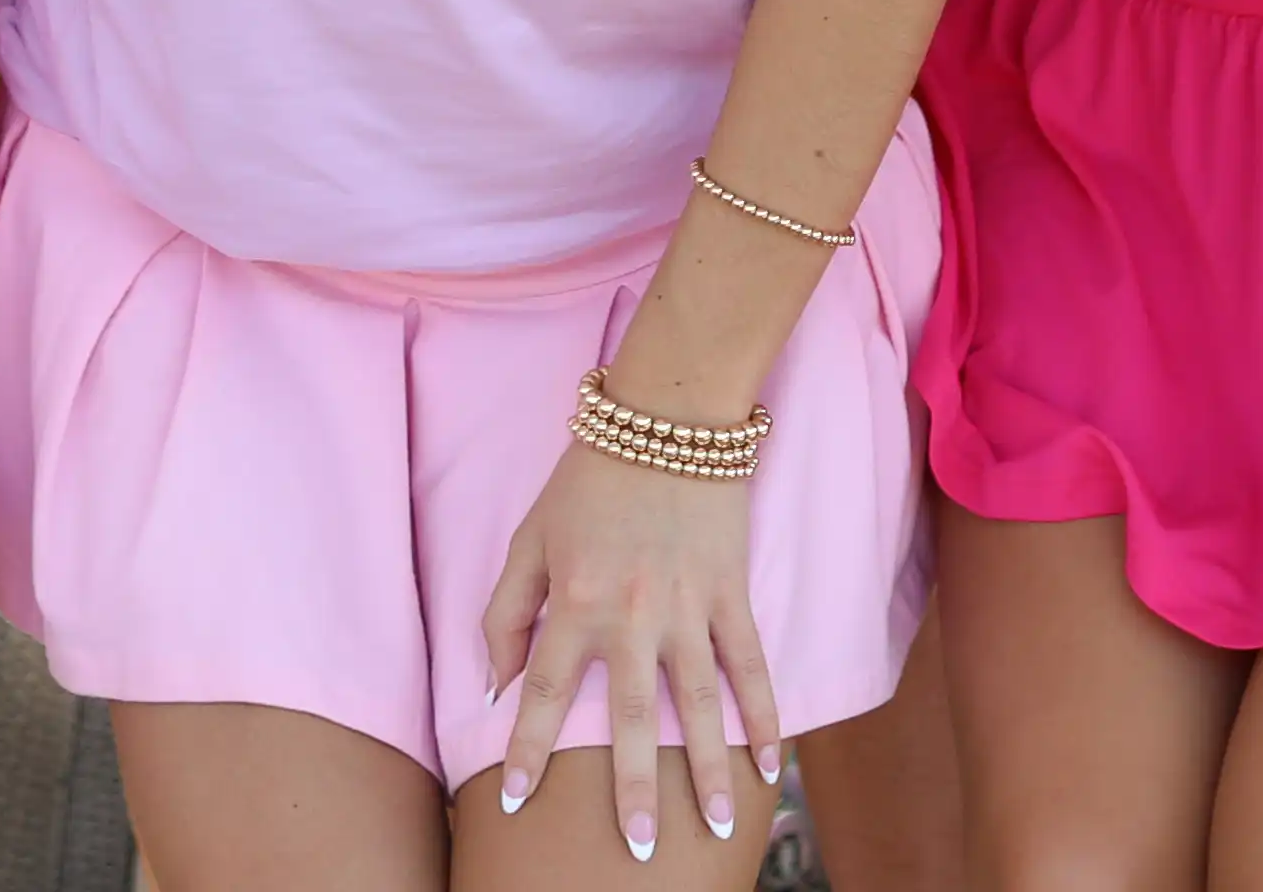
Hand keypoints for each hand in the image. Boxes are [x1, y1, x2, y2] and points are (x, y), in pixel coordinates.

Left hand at [473, 435, 777, 864]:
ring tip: (719, 826)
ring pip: (700, 704)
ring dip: (710, 771)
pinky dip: (763, 716)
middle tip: (638, 852)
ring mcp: (688, 608)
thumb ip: (504, 613)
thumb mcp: (529, 537)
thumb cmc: (587, 476)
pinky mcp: (731, 593)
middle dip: (633, 789)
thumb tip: (492, 686)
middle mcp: (631, 615)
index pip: (540, 694)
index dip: (525, 750)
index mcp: (574, 602)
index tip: (516, 802)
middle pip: (631, 719)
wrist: (667, 414)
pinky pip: (750, 666)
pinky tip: (770, 764)